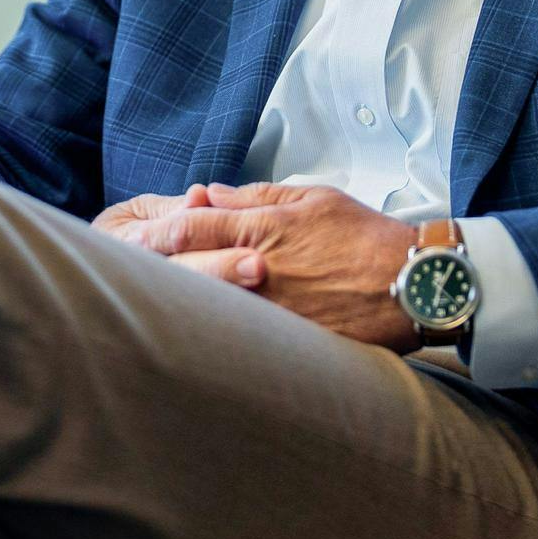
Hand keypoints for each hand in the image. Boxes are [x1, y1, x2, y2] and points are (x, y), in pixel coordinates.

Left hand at [103, 181, 420, 350]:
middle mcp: (258, 269)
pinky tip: (198, 342)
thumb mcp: (312, 198)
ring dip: (180, 308)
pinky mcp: (288, 341)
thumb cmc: (366, 237)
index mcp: (260, 228)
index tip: (135, 240)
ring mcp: (270, 309)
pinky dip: (216, 337)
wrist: (413, 284)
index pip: (189, 227)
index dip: (156, 233)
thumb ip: (257, 198)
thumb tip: (212, 196)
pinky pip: (241, 339)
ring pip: (209, 308)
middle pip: (187, 270)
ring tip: (149, 313)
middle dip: (154, 273)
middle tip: (124, 278)